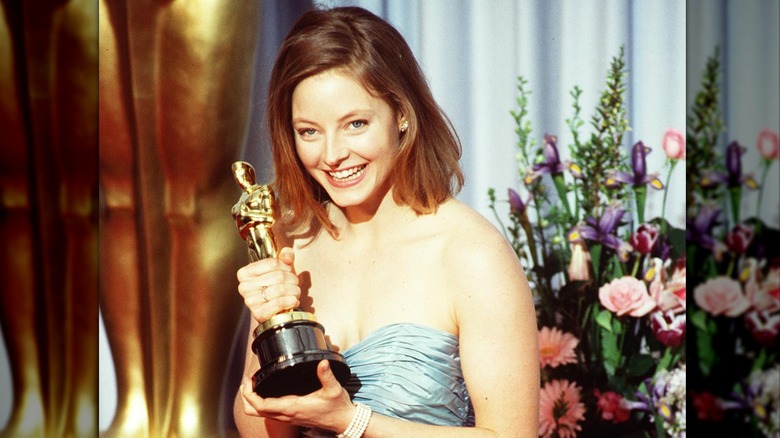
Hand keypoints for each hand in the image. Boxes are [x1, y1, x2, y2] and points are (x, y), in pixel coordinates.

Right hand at [237, 247, 299, 322]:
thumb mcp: (277, 271)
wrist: (271, 313)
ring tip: (295, 293)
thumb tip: (287, 252)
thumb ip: (283, 259)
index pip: (272, 263)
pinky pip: (280, 303)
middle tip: (295, 284)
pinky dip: (291, 301)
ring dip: (294, 291)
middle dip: (292, 280)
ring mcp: (250, 301)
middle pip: (278, 276)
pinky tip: (293, 301)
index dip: (286, 266)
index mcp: (245, 273)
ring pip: (281, 289)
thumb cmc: (273, 290)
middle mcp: (244, 287)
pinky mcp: (258, 313)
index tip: (289, 271)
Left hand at [240, 360, 354, 431]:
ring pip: (260, 414)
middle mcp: (286, 415)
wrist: (343, 421)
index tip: (249, 380)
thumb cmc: (337, 407)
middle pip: (254, 411)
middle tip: (246, 382)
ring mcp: (287, 417)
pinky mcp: (290, 417)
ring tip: (252, 385)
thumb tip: (322, 362)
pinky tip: (266, 392)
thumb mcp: (334, 389)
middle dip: (246, 397)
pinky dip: (261, 404)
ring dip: (251, 401)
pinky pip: (268, 413)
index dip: (250, 395)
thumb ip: (326, 375)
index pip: (262, 405)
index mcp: (292, 407)